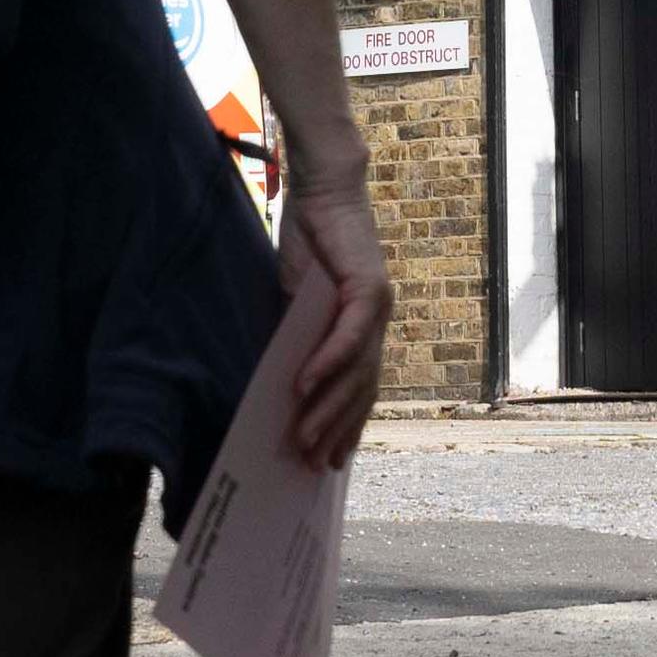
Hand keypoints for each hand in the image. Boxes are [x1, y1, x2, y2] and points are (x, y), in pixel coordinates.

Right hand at [267, 186, 389, 472]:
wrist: (323, 191)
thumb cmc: (309, 244)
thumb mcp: (297, 304)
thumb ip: (295, 340)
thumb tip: (279, 386)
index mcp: (363, 329)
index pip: (359, 389)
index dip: (346, 427)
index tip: (330, 463)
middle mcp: (378, 323)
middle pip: (361, 390)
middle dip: (336, 430)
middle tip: (313, 466)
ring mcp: (378, 307)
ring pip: (357, 370)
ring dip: (328, 407)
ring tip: (303, 437)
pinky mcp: (368, 287)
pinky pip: (350, 334)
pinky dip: (328, 361)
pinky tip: (306, 386)